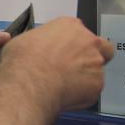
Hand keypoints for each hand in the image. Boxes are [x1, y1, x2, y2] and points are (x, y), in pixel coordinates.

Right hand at [0, 17, 114, 111]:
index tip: (65, 54)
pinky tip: (66, 98)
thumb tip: (37, 50)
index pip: (79, 32)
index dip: (73, 44)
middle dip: (92, 57)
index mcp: (70, 26)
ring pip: (97, 71)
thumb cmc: (23, 61)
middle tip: (76, 69)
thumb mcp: (25, 41)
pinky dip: (82, 95)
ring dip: (85, 78)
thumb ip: (41, 42)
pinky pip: (92, 91)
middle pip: (101, 47)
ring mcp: (96, 62)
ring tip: (65, 88)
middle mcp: (88, 41)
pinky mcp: (98, 84)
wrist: (29, 84)